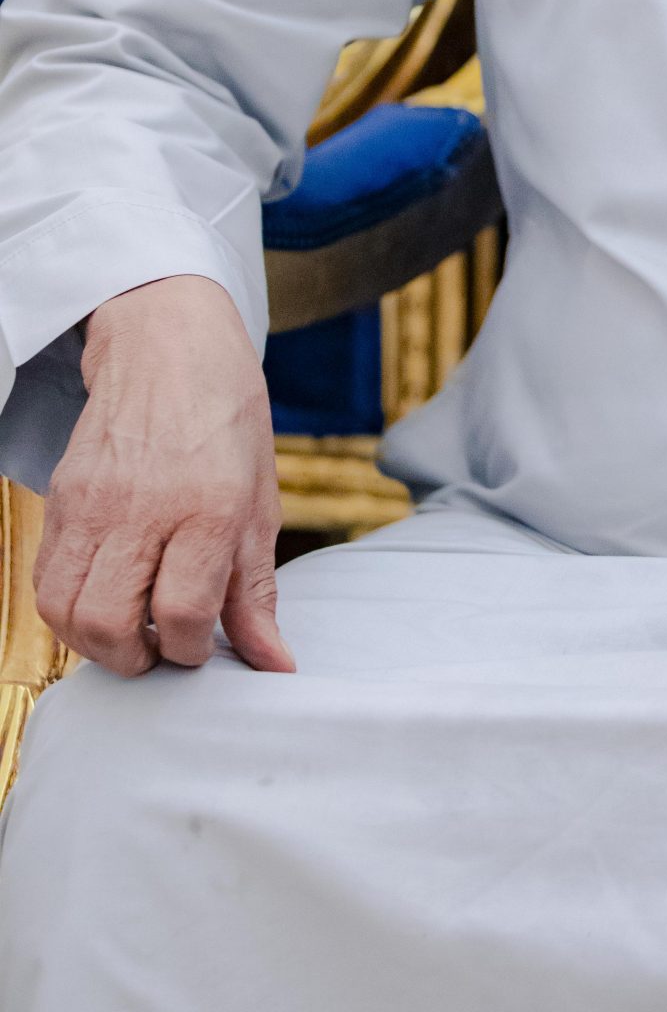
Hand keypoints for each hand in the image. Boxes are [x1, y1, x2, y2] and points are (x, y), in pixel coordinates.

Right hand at [35, 274, 293, 678]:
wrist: (169, 348)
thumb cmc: (227, 421)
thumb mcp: (261, 502)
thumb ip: (256, 590)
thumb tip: (274, 663)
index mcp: (208, 506)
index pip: (182, 613)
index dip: (190, 650)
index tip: (200, 644)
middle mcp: (143, 507)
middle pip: (111, 622)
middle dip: (136, 659)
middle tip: (159, 648)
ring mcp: (92, 503)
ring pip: (65, 610)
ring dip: (94, 640)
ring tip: (129, 629)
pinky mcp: (61, 499)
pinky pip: (46, 578)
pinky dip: (69, 607)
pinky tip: (104, 596)